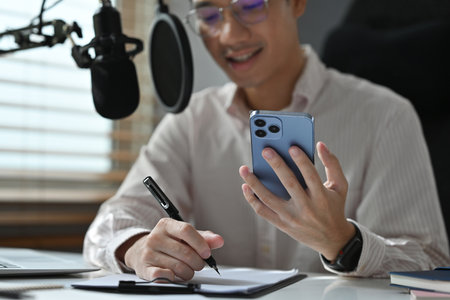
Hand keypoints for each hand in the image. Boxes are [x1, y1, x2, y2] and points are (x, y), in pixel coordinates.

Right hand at [122, 218, 223, 280]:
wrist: (140, 251)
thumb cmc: (168, 243)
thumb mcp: (184, 236)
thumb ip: (203, 237)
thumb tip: (219, 240)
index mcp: (166, 225)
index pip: (186, 230)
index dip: (200, 243)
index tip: (207, 253)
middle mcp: (155, 237)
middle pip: (185, 252)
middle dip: (197, 262)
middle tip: (199, 264)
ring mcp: (148, 252)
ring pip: (178, 267)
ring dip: (188, 272)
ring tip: (187, 270)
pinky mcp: (144, 268)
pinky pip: (164, 276)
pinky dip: (174, 278)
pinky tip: (175, 275)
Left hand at [239, 142, 354, 260]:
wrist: (332, 239)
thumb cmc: (334, 206)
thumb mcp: (340, 186)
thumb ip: (332, 164)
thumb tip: (320, 144)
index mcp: (321, 196)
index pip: (311, 176)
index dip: (302, 161)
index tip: (292, 147)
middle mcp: (306, 208)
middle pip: (289, 184)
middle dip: (276, 165)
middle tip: (265, 150)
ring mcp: (292, 218)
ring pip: (269, 199)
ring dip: (254, 183)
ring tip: (244, 168)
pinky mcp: (282, 225)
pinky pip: (263, 212)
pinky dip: (252, 199)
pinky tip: (245, 187)